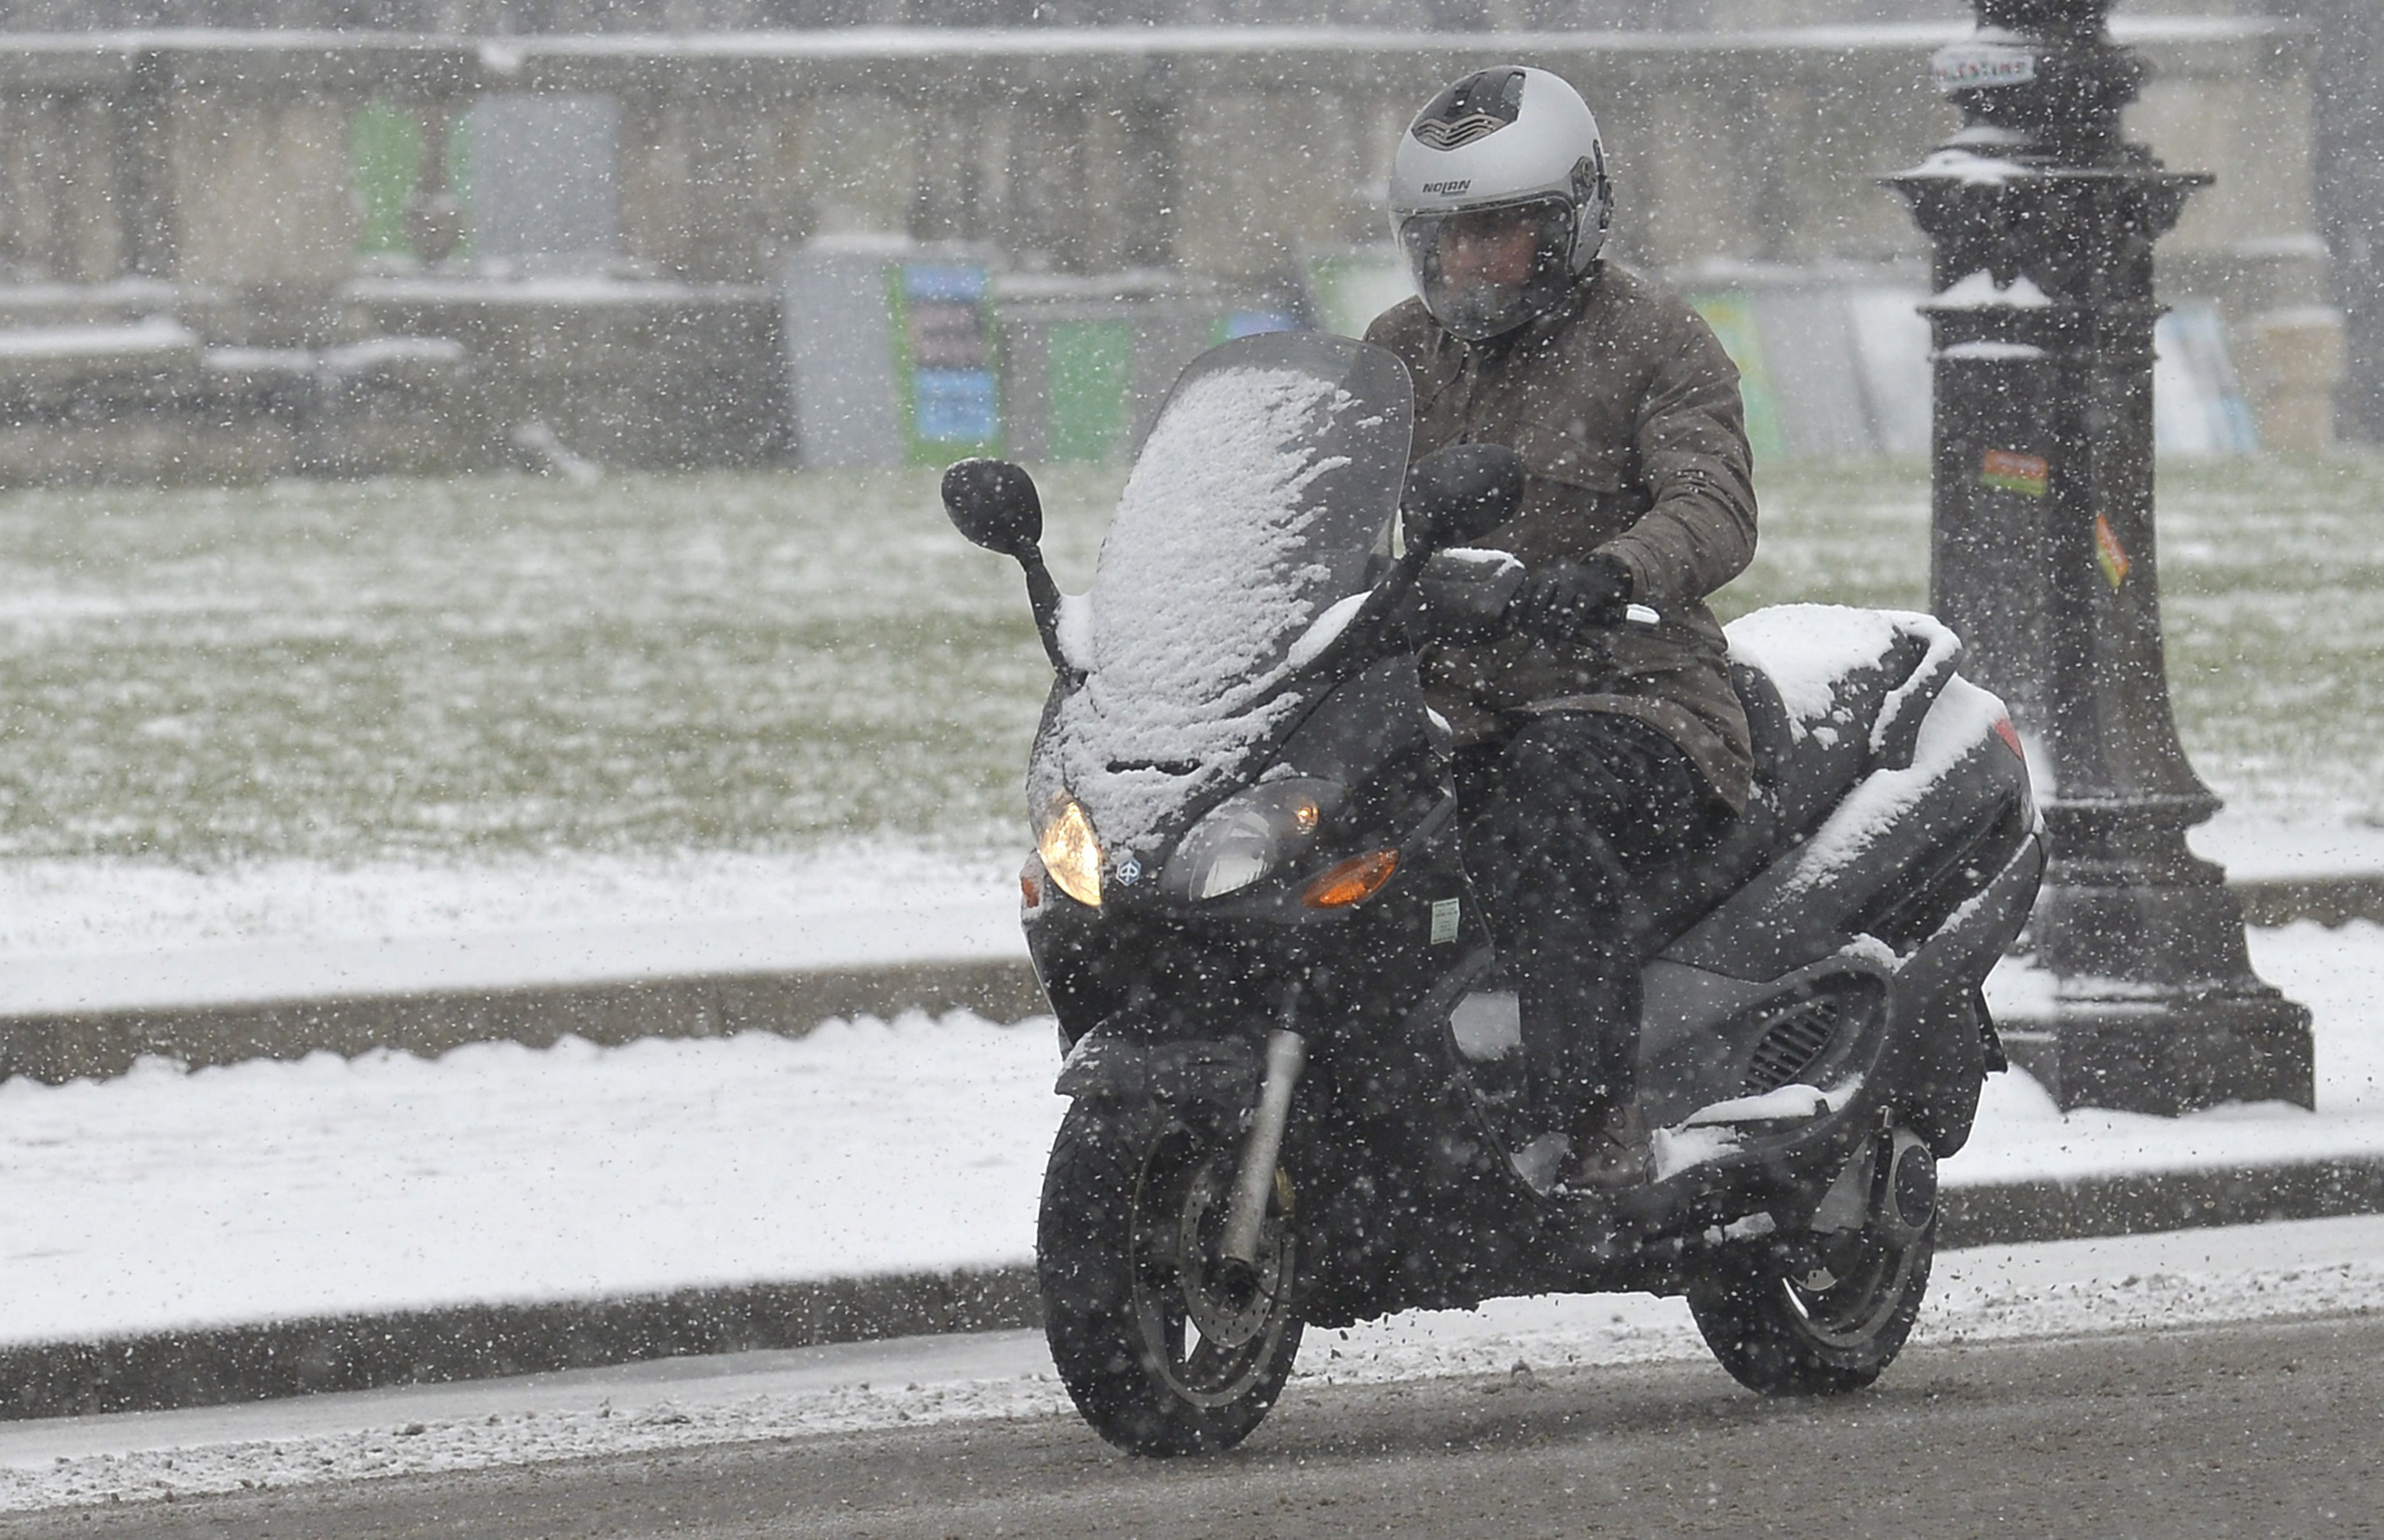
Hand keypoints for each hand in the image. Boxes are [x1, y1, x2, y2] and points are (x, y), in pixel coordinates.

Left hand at [1510, 555, 1631, 642]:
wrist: (1603, 574)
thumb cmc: (1570, 586)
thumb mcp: (1551, 586)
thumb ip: (1536, 599)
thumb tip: (1514, 622)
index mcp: (1543, 574)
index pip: (1524, 594)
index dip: (1517, 612)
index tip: (1511, 627)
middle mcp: (1556, 576)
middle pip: (1538, 603)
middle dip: (1534, 625)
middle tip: (1533, 639)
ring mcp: (1574, 583)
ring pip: (1557, 610)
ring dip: (1551, 630)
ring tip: (1550, 642)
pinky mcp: (1591, 593)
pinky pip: (1577, 613)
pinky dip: (1571, 627)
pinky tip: (1567, 636)